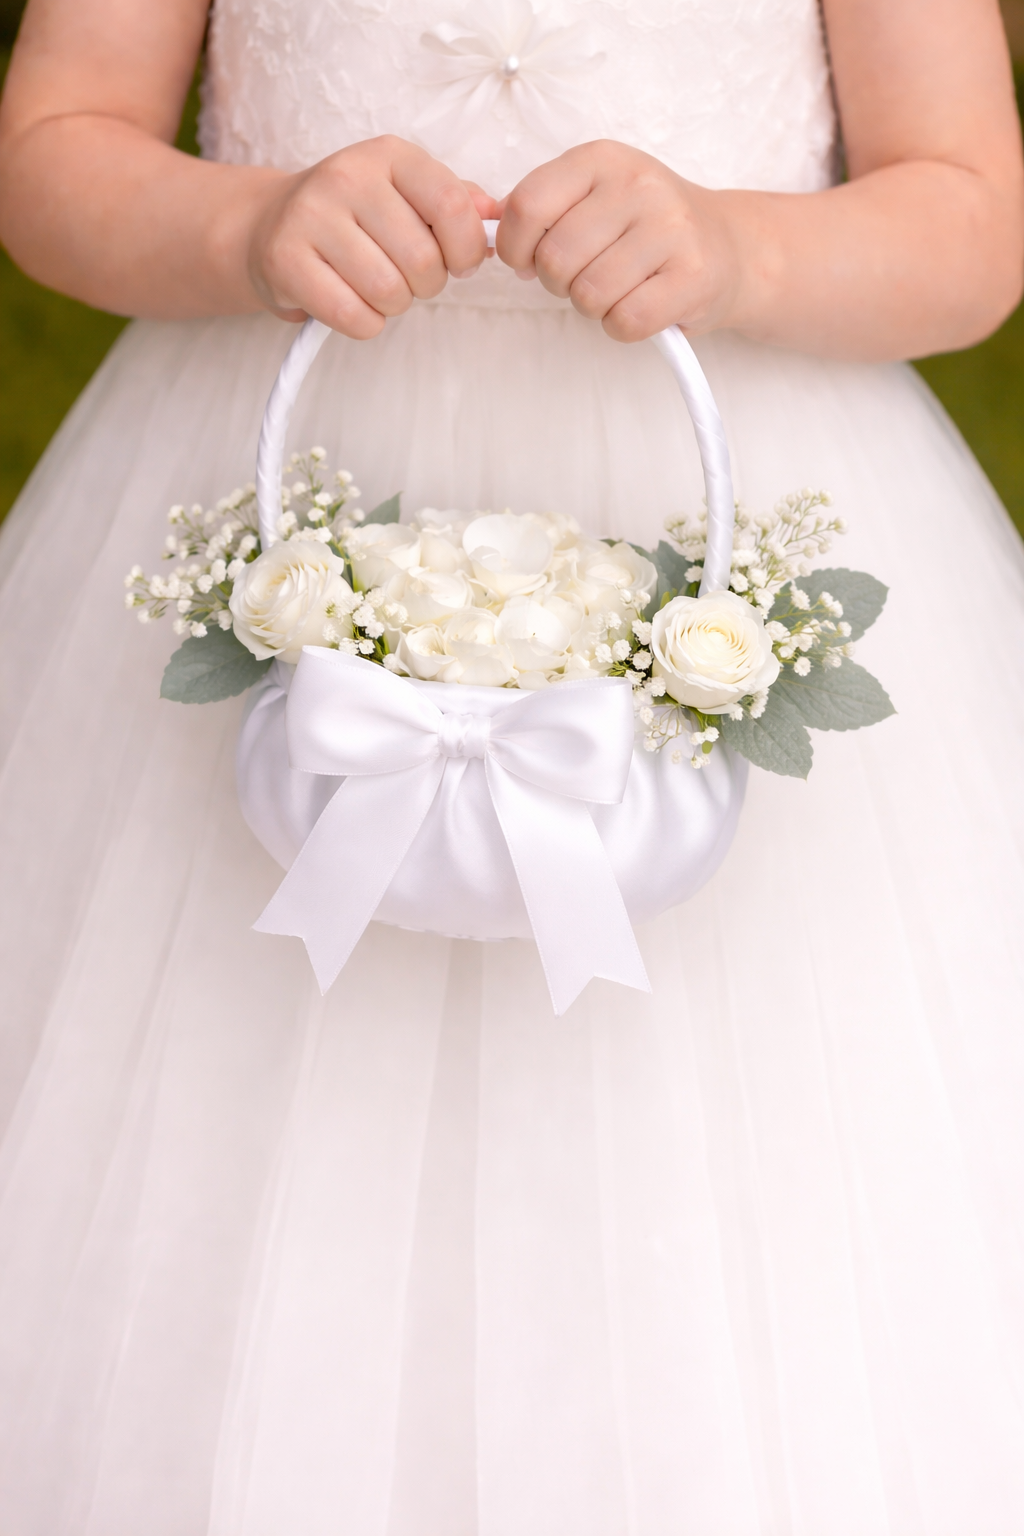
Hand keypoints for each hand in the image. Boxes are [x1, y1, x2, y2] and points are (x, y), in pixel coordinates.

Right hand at [247, 136, 500, 337]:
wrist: (268, 224)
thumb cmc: (353, 216)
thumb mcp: (405, 194)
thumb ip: (454, 201)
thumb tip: (497, 215)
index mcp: (389, 156)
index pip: (452, 206)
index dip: (467, 250)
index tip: (459, 263)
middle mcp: (347, 176)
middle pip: (422, 259)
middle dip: (427, 284)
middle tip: (408, 278)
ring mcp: (311, 216)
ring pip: (389, 291)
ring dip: (394, 305)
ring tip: (377, 287)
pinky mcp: (286, 261)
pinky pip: (353, 316)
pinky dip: (365, 323)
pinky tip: (353, 303)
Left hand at [496, 141, 741, 341]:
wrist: (729, 246)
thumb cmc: (646, 229)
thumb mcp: (595, 195)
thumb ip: (542, 208)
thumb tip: (489, 232)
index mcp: (602, 159)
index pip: (527, 206)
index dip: (515, 248)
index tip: (529, 260)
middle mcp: (639, 185)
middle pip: (555, 259)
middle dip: (559, 283)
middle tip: (585, 277)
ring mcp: (671, 229)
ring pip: (588, 295)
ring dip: (593, 306)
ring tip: (618, 288)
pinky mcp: (693, 277)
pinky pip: (625, 321)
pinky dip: (622, 326)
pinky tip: (640, 306)